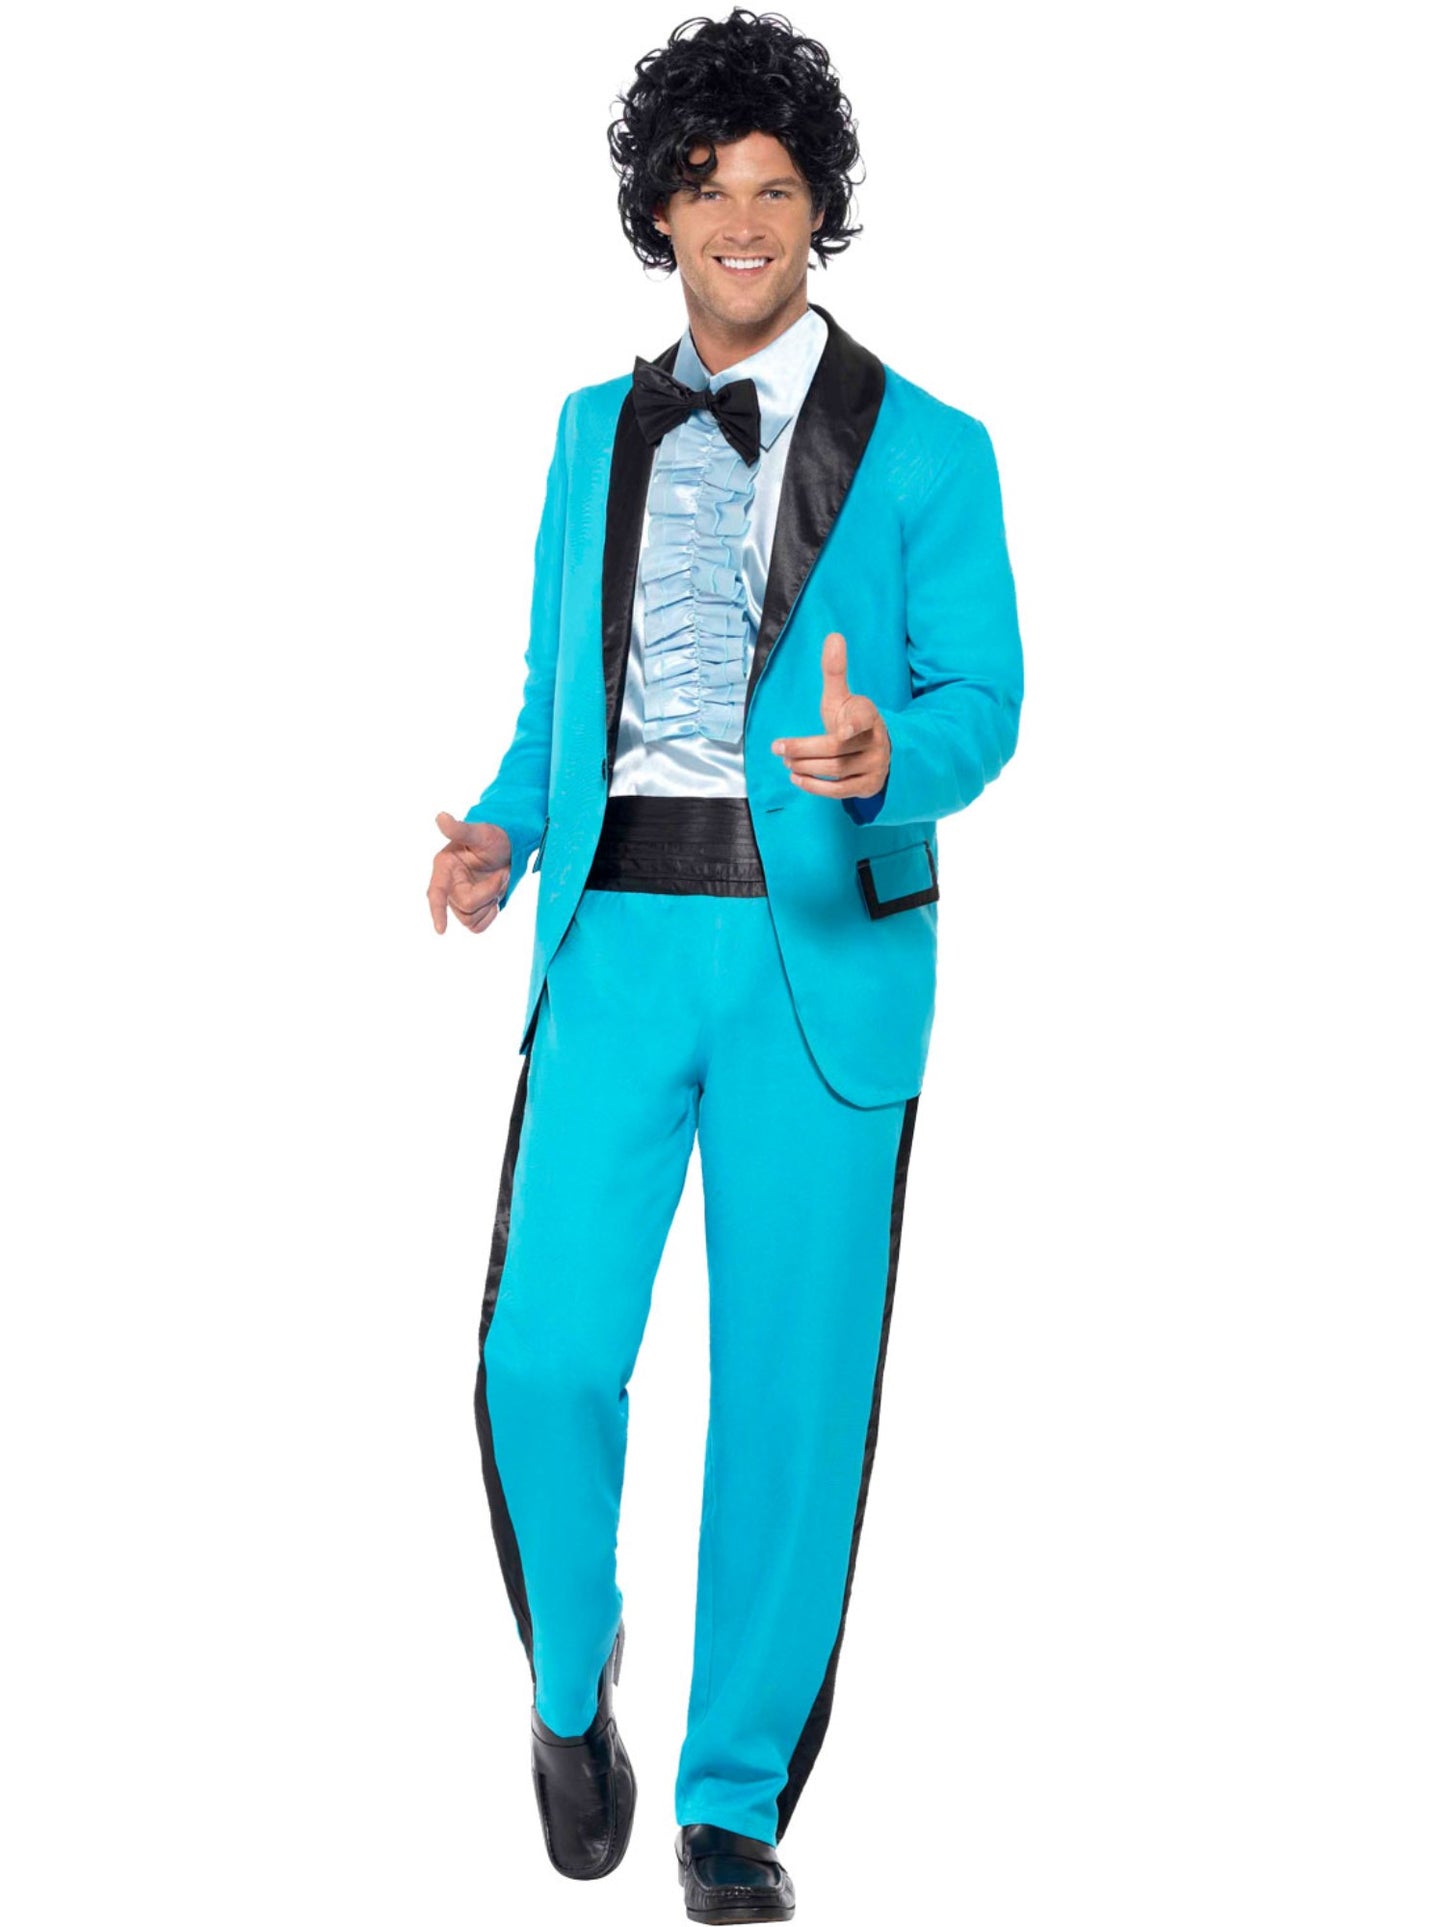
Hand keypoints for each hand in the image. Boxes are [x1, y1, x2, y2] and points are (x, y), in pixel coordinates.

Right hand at [428, 812, 511, 933]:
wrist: (507, 849)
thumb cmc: (492, 837)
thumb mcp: (479, 832)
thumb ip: (460, 829)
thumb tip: (440, 817)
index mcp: (444, 867)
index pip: (437, 893)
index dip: (437, 911)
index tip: (441, 930)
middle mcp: (448, 885)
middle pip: (465, 906)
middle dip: (489, 892)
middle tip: (502, 873)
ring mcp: (458, 899)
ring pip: (471, 919)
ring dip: (491, 902)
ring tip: (498, 881)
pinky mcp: (470, 910)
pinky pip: (478, 925)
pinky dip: (490, 914)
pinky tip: (494, 897)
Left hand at [769, 631, 890, 798]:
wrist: (877, 750)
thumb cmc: (851, 719)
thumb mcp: (842, 696)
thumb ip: (835, 671)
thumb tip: (833, 636)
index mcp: (868, 715)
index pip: (863, 718)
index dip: (852, 724)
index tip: (840, 730)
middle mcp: (875, 741)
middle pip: (835, 749)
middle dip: (803, 749)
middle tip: (778, 749)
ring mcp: (874, 766)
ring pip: (835, 770)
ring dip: (806, 767)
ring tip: (786, 762)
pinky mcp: (868, 786)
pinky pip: (840, 791)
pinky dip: (815, 786)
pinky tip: (797, 778)